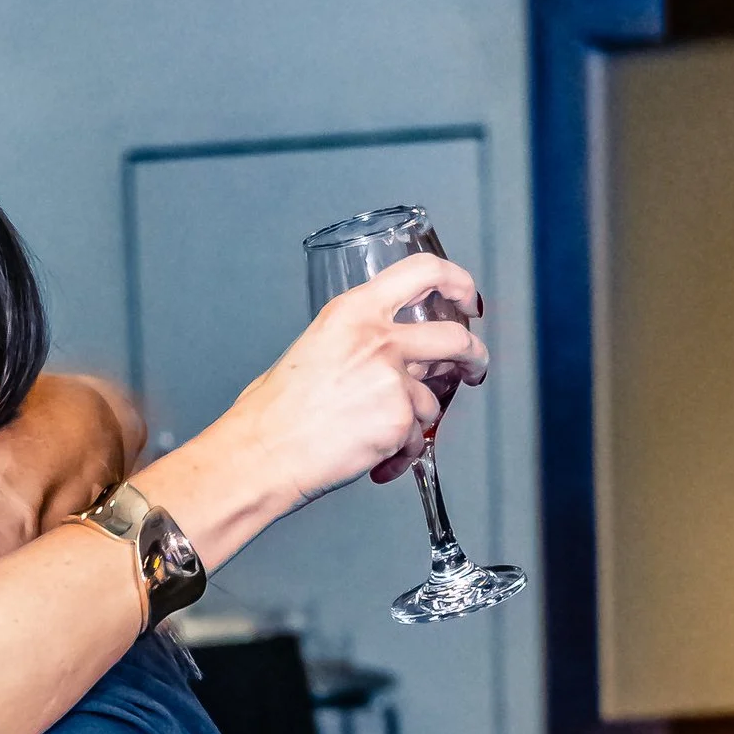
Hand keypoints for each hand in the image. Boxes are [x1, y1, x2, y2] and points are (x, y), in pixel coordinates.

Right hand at [222, 255, 487, 509]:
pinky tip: (375, 461)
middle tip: (472, 368)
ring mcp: (392, 380)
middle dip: (473, 356)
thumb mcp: (311, 350)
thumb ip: (355, 344)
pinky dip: (401, 455)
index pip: (423, 272)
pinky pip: (417, 439)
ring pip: (433, 401)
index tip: (466, 298)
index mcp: (353, 312)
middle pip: (454, 337)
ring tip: (381, 440)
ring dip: (416, 423)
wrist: (260, 454)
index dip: (457, 281)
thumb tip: (386, 360)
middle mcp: (378, 339)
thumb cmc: (271, 413)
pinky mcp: (399, 420)